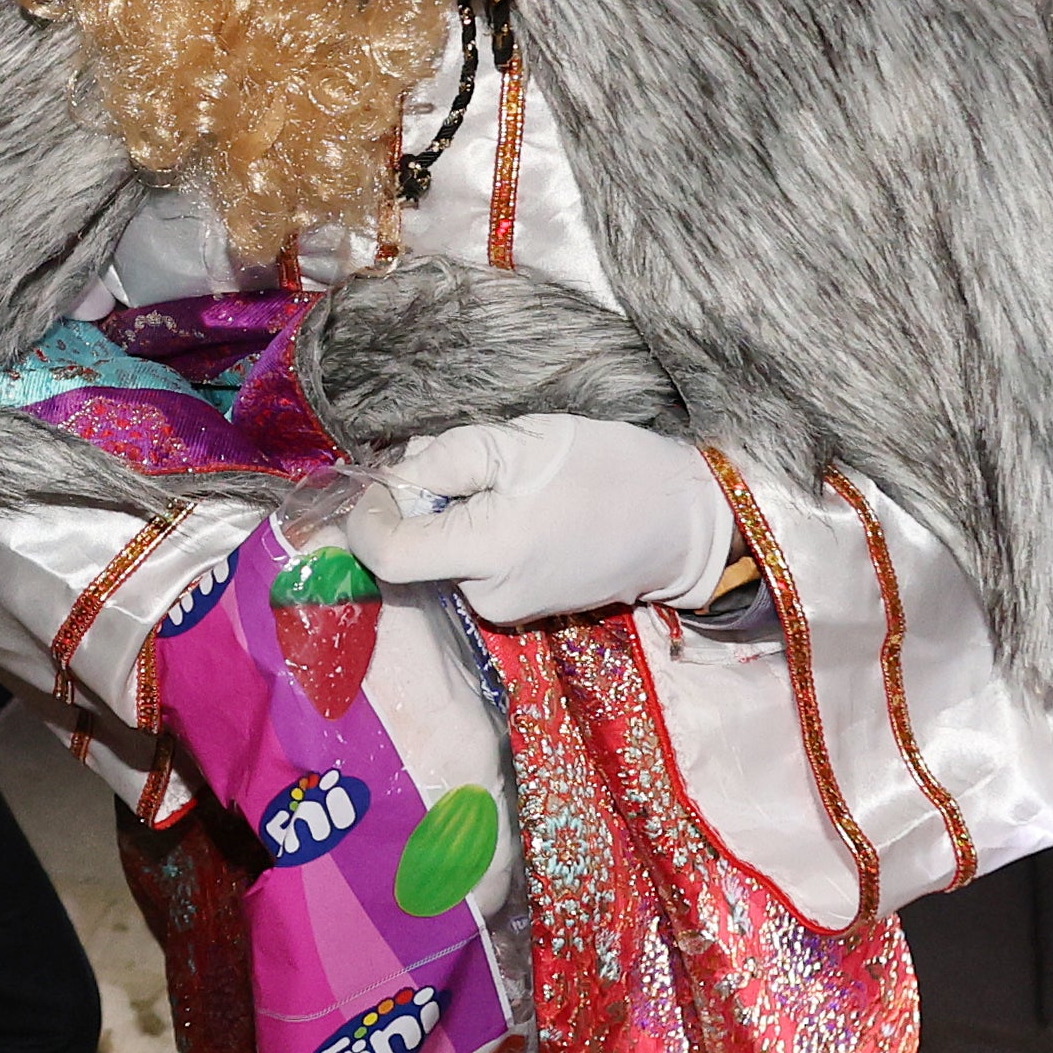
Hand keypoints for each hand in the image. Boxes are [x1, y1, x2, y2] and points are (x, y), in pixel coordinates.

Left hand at [339, 414, 730, 623]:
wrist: (683, 524)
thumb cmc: (609, 471)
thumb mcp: (522, 442)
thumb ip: (446, 459)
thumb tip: (394, 478)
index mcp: (487, 553)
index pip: (388, 554)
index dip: (369, 515)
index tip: (381, 477)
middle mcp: (488, 596)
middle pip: (414, 552)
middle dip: (422, 503)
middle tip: (470, 462)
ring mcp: (505, 610)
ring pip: (443, 556)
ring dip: (454, 516)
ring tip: (512, 483)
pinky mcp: (520, 609)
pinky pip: (473, 567)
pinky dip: (478, 534)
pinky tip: (523, 509)